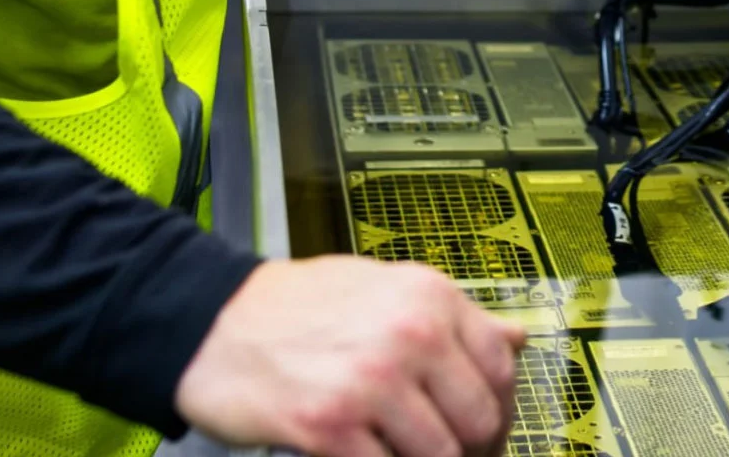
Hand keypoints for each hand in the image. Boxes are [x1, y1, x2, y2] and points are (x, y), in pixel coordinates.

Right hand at [177, 257, 525, 456]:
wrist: (211, 321)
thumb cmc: (296, 306)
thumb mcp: (385, 288)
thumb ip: (453, 317)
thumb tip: (516, 340)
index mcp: (429, 298)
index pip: (501, 370)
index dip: (498, 411)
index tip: (482, 430)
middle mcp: (409, 335)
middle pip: (479, 422)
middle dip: (466, 449)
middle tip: (439, 451)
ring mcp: (370, 382)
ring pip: (440, 455)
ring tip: (397, 450)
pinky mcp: (329, 426)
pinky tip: (363, 453)